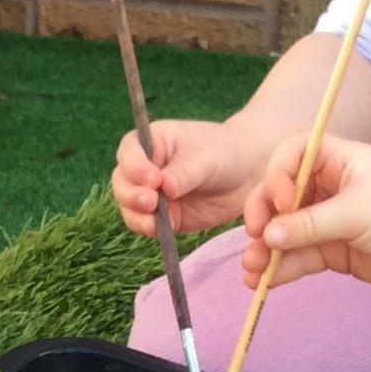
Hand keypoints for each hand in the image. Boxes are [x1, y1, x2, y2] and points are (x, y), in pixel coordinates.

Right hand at [111, 116, 266, 239]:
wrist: (248, 173)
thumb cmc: (224, 152)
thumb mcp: (206, 157)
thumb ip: (184, 172)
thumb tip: (164, 189)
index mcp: (151, 142)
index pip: (129, 152)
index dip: (135, 166)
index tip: (153, 179)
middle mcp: (145, 168)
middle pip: (122, 182)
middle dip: (131, 194)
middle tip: (151, 201)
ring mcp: (153, 194)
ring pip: (129, 206)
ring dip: (137, 215)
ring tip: (153, 221)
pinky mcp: (164, 216)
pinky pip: (146, 224)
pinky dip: (149, 228)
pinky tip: (159, 229)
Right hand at [239, 137, 370, 292]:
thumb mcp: (359, 213)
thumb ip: (312, 225)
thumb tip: (268, 236)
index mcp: (338, 161)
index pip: (292, 155)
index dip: (277, 176)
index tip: (282, 204)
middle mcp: (327, 187)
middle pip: (280, 196)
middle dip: (263, 218)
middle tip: (256, 238)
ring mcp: (328, 220)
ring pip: (286, 231)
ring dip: (265, 250)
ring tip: (252, 272)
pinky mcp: (332, 251)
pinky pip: (298, 257)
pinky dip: (280, 270)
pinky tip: (262, 283)